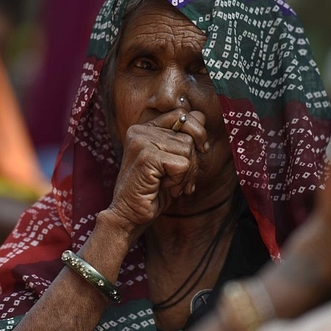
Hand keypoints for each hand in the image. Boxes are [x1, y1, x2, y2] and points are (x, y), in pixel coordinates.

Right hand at [103, 110, 208, 237]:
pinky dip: (179, 180)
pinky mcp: (146, 156)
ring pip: (188, 150)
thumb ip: (184, 138)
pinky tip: (165, 188)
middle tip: (178, 181)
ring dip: (185, 174)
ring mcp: (141, 142)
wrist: (129, 215)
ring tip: (169, 185)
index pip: (181, 115)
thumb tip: (201, 116)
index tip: (200, 150)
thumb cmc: (152, 191)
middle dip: (192, 163)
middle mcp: (140, 131)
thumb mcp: (172, 161)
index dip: (197, 132)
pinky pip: (182, 164)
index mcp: (144, 128)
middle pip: (188, 136)